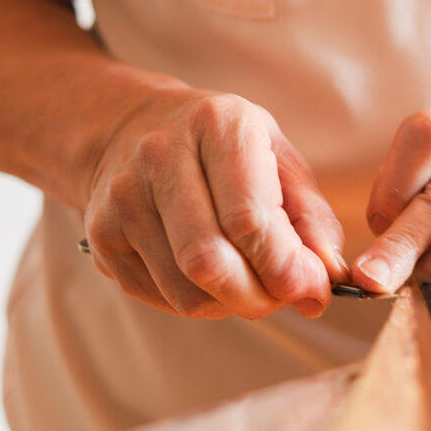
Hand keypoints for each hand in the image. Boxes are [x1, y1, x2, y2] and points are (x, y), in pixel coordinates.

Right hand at [82, 91, 348, 318]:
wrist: (133, 126)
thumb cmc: (224, 147)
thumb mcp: (280, 159)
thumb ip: (312, 218)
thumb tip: (329, 277)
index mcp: (218, 126)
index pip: (249, 220)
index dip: (287, 270)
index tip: (315, 291)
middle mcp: (160, 156)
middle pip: (210, 264)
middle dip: (261, 299)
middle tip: (286, 297)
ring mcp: (121, 199)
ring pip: (186, 293)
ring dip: (233, 305)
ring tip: (251, 282)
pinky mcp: (102, 238)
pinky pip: (162, 299)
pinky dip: (201, 302)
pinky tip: (212, 276)